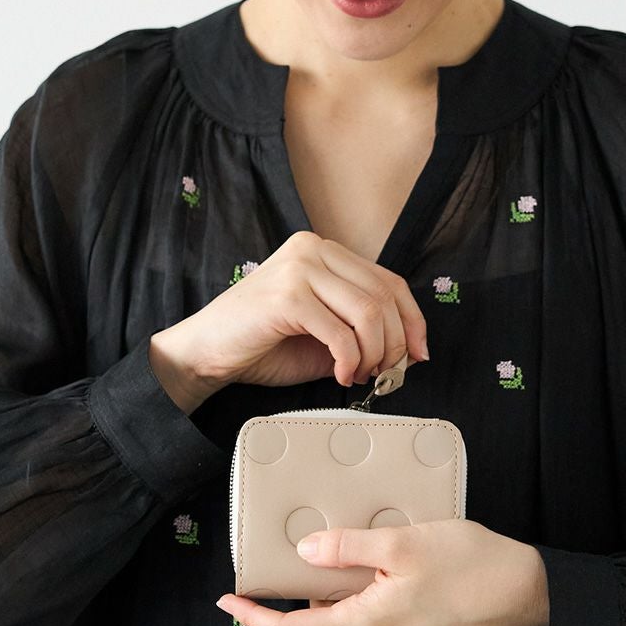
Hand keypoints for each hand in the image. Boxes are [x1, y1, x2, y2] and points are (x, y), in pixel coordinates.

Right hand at [148, 231, 428, 412]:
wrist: (206, 353)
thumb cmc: (262, 343)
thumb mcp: (324, 333)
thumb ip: (362, 332)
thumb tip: (410, 352)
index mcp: (323, 251)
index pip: (389, 281)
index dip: (412, 321)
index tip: (418, 354)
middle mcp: (313, 250)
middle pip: (383, 296)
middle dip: (395, 343)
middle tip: (385, 373)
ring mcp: (299, 269)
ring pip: (368, 312)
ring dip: (374, 354)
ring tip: (360, 374)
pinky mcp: (287, 296)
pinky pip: (341, 333)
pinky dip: (350, 361)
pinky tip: (342, 375)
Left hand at [216, 520, 549, 625]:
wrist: (528, 593)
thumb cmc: (468, 563)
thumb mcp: (401, 543)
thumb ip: (346, 549)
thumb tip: (303, 554)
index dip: (253, 618)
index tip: (228, 602)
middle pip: (331, 619)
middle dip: (326, 588)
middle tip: (347, 548)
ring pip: (362, 621)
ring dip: (363, 593)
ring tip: (395, 558)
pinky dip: (388, 604)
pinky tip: (416, 578)